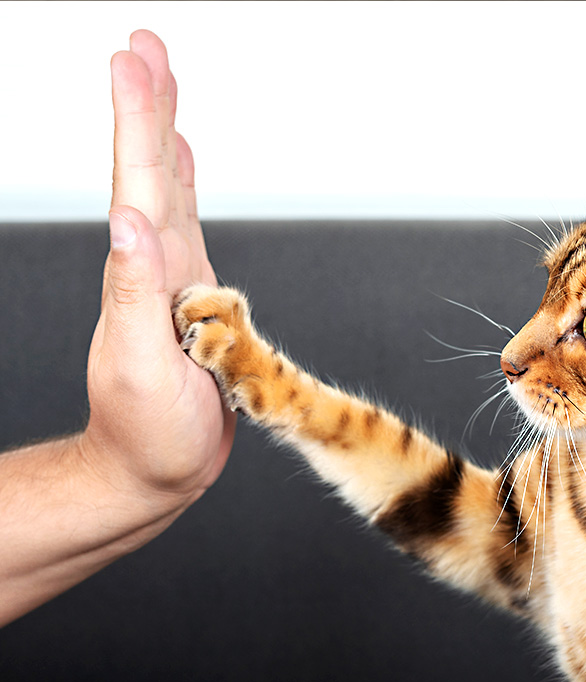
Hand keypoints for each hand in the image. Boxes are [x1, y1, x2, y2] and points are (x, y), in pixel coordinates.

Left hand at [79, 30, 234, 505]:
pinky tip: (179, 163)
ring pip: (165, 191)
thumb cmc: (148, 436)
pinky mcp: (193, 299)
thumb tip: (129, 222)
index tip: (134, 61)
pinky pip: (187, 227)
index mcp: (142, 277)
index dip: (136, 121)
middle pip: (146, 172)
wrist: (152, 470)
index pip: (134, 184)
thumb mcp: (141, 370)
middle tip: (146, 45)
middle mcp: (154, 268)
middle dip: (147, 105)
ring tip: (161, 84)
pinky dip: (181, 186)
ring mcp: (172, 281)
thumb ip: (133, 294)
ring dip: (160, 133)